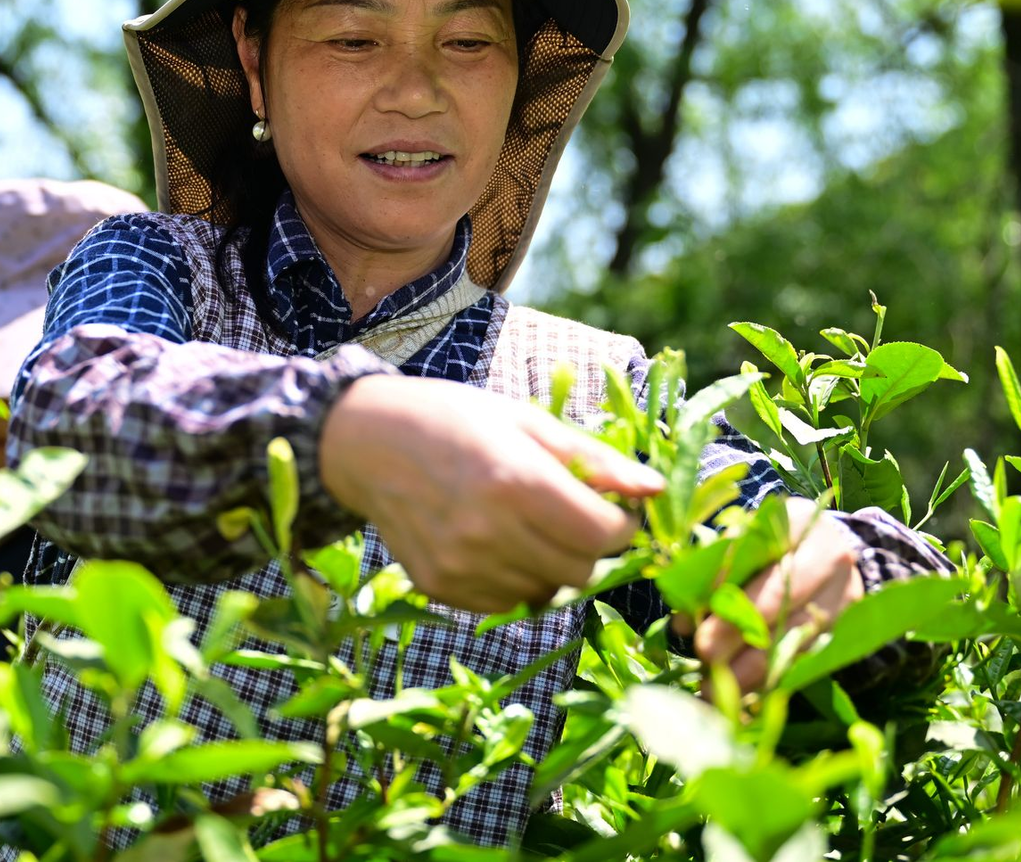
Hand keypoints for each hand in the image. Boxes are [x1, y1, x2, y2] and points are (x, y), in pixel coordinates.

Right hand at [318, 375, 663, 612]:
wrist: (367, 440)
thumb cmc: (455, 418)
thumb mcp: (527, 421)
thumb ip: (594, 459)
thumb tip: (653, 488)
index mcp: (518, 481)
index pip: (603, 535)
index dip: (622, 525)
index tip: (615, 509)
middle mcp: (489, 531)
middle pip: (580, 570)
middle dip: (590, 546)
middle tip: (573, 515)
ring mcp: (461, 565)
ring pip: (546, 591)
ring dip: (552, 563)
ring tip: (527, 522)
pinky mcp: (440, 587)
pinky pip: (506, 602)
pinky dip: (515, 578)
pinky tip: (495, 540)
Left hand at [682, 497, 863, 694]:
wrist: (836, 556)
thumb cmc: (776, 545)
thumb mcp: (751, 540)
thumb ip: (716, 570)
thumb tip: (684, 620)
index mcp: (797, 520)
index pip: (754, 550)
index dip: (721, 583)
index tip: (693, 609)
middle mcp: (827, 554)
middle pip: (776, 597)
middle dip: (735, 630)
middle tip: (703, 653)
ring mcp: (842, 594)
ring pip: (790, 637)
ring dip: (750, 667)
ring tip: (713, 687)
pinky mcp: (844, 629)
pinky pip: (804, 660)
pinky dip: (770, 680)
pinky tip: (741, 695)